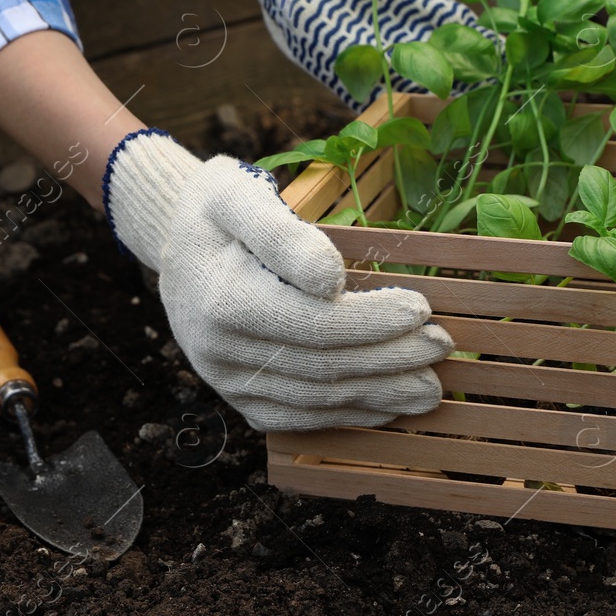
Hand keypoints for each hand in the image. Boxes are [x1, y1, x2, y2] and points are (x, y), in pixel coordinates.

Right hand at [104, 129, 453, 431]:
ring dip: (379, 396)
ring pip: (316, 400)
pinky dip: (348, 417)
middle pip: (323, 367)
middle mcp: (221, 352)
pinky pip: (298, 418)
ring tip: (430, 386)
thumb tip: (332, 279)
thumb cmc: (217, 210)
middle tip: (441, 345)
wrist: (174, 241)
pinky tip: (387, 408)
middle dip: (389, 359)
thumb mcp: (240, 197)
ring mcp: (227, 382)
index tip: (422, 309)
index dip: (373, 322)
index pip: (316, 324)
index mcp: (225, 302)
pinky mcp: (238, 398)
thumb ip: (284, 236)